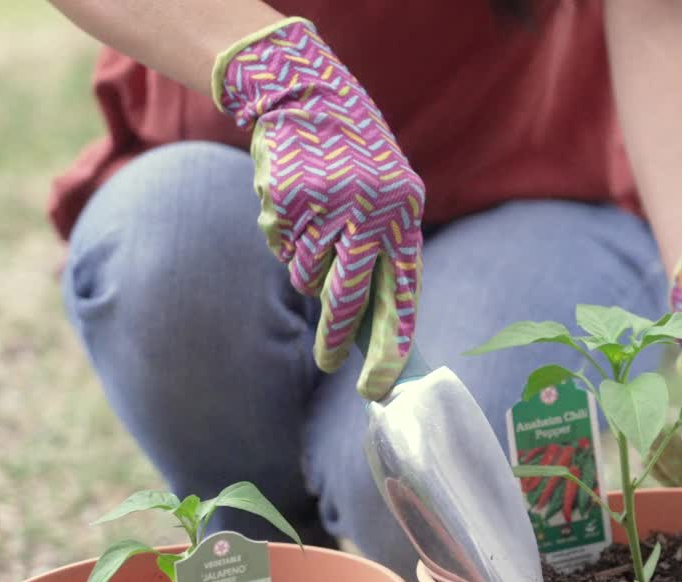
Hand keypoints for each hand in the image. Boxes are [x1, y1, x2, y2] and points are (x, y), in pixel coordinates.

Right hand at [213, 18, 424, 400]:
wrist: (310, 94)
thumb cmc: (354, 160)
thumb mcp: (385, 198)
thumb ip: (381, 255)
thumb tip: (372, 331)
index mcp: (404, 215)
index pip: (401, 295)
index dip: (389, 347)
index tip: (376, 387)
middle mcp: (370, 211)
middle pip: (347, 298)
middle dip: (335, 338)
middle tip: (327, 365)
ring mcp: (327, 203)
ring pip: (306, 273)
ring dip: (303, 261)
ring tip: (311, 222)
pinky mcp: (287, 196)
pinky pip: (278, 243)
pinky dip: (279, 232)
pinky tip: (290, 198)